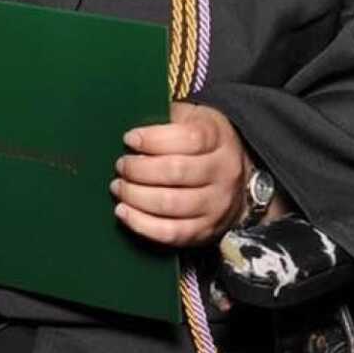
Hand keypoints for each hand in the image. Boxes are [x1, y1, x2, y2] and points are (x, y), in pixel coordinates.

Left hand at [111, 102, 248, 247]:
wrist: (235, 178)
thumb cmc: (202, 144)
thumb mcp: (193, 120)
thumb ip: (167, 121)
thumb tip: (132, 134)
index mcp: (219, 138)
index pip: (189, 138)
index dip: (154, 139)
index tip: (129, 139)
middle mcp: (223, 172)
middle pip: (176, 171)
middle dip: (139, 169)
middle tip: (121, 165)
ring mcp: (217, 204)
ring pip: (171, 204)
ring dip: (136, 196)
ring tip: (119, 187)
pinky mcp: (206, 230)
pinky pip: (171, 232)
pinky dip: (142, 224)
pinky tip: (124, 212)